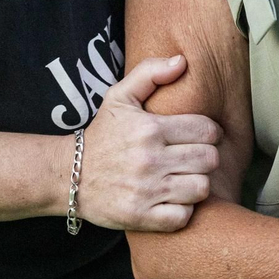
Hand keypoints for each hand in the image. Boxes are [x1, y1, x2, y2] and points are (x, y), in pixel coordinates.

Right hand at [76, 55, 221, 231]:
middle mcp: (150, 160)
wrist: (68, 175)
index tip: (201, 136)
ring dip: (197, 183)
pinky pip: (183, 217)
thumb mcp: (119, 96)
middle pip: (208, 159)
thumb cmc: (102, 134)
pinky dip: (183, 211)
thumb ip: (150, 72)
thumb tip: (182, 61)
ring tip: (185, 177)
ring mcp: (146, 191)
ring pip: (201, 188)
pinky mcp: (142, 217)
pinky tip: (174, 199)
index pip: (206, 129)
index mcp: (149, 128)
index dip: (209, 132)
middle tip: (193, 157)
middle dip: (206, 157)